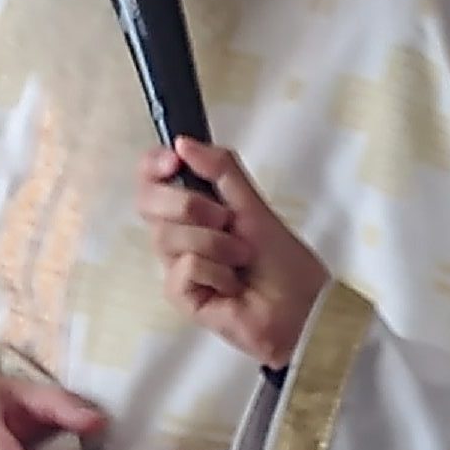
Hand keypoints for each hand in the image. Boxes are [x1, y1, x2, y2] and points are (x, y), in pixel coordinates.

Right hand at [137, 138, 328, 372]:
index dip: (154, 166)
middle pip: (147, 203)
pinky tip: (232, 286)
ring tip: (241, 257)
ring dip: (214, 242)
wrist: (301, 306)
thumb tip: (183, 143)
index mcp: (194, 211)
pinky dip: (215, 271)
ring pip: (167, 236)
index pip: (152, 181)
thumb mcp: (254, 206)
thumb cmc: (283, 263)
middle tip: (225, 218)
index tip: (174, 160)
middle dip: (187, 204)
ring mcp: (177, 267)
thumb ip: (222, 170)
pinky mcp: (181, 297)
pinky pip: (183, 268)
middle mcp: (180, 237)